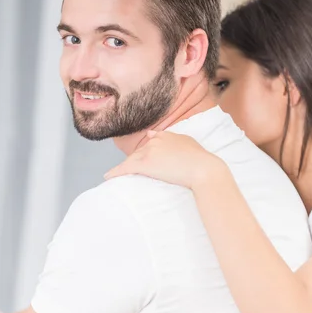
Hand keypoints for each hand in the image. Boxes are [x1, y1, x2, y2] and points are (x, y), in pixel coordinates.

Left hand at [105, 130, 226, 188]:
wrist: (203, 169)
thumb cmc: (202, 161)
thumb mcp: (190, 144)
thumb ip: (177, 141)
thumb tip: (165, 140)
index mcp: (168, 135)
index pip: (152, 139)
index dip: (147, 148)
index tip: (144, 153)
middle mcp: (156, 140)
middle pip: (140, 151)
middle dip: (135, 160)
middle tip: (130, 170)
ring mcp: (150, 151)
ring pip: (132, 159)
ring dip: (124, 168)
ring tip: (116, 175)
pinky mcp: (145, 163)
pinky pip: (125, 168)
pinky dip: (115, 172)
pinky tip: (108, 177)